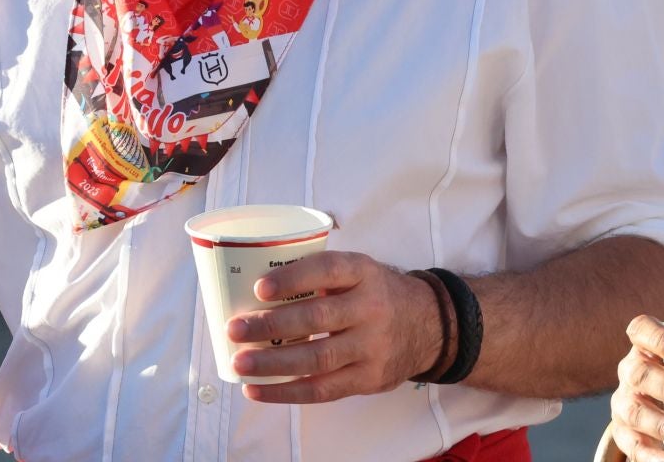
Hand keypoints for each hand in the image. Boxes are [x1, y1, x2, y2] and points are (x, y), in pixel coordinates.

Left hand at [225, 250, 440, 402]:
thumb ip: (321, 276)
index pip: (327, 271)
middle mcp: (371, 308)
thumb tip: (254, 288)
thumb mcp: (359, 271)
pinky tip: (257, 390)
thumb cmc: (376, 294)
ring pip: (317, 358)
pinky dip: (286, 392)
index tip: (259, 288)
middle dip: (271, 326)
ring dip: (273, 363)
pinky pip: (322, 390)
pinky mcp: (368, 378)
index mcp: (363, 272)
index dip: (293, 278)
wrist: (428, 326)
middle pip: (317, 318)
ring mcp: (372, 346)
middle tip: (235, 329)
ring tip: (240, 363)